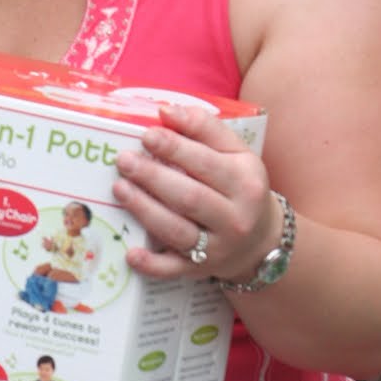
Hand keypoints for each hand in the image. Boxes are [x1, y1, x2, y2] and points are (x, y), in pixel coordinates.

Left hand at [113, 103, 280, 284]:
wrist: (261, 240)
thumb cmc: (240, 186)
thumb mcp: (237, 153)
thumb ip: (205, 128)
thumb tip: (167, 110)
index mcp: (245, 182)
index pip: (206, 162)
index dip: (175, 148)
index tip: (147, 135)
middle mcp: (234, 217)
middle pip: (189, 197)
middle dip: (153, 177)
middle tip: (124, 160)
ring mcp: (217, 248)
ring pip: (177, 231)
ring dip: (145, 210)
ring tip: (119, 188)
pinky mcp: (200, 270)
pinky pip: (173, 270)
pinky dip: (151, 265)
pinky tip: (130, 253)